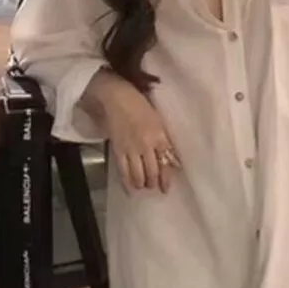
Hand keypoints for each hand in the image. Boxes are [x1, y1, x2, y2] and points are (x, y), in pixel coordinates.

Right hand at [87, 73, 180, 193]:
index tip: (168, 186)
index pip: (167, 162)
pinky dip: (128, 183)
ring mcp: (132, 149)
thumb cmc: (139, 104)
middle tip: (157, 188)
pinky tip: (131, 190)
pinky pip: (124, 171)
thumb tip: (172, 159)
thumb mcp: (158, 120)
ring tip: (144, 186)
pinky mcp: (118, 150)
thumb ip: (164, 140)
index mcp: (159, 135)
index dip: (168, 177)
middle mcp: (147, 144)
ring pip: (139, 175)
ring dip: (143, 184)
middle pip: (153, 171)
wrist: (117, 97)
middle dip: (155, 183)